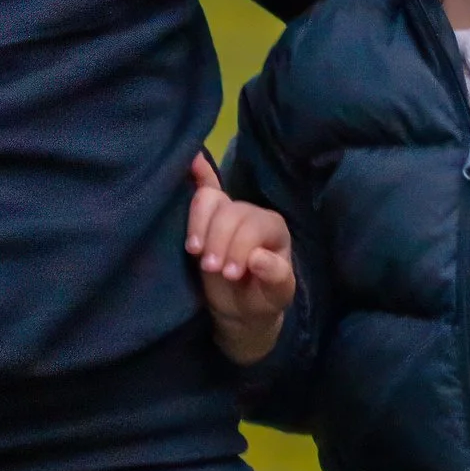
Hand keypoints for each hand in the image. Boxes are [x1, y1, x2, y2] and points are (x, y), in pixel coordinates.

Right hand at [186, 151, 295, 363]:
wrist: (241, 309)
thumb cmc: (262, 299)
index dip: (239, 245)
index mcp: (274, 228)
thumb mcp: (277, 295)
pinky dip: (199, 174)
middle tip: (211, 269)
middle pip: (230, 212)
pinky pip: (204, 188)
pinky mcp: (208, 216)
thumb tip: (257, 258)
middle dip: (217, 239)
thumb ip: (274, 277)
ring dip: (198, 224)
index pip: (254, 224)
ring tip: (195, 251)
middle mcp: (251, 214)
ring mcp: (228, 213)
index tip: (228, 274)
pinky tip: (192, 161)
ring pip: (210, 201)